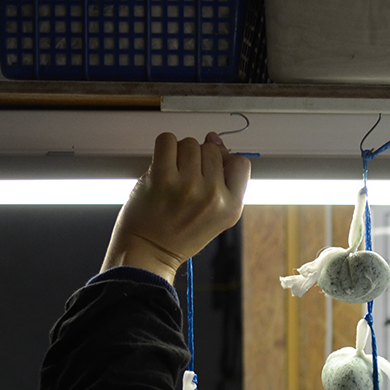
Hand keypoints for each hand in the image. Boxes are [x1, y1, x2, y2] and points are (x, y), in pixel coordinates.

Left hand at [102, 132, 250, 281]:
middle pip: (212, 150)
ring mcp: (188, 185)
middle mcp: (214, 195)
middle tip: (185, 179)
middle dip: (198, 159)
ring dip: (179, 153)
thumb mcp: (216, 215)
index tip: (210, 169)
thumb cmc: (179, 233)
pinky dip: (164, 146)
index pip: (241, 163)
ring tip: (172, 174)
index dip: (225, 161)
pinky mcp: (162, 177)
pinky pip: (168, 140)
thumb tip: (214, 138)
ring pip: (190, 143)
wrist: (149, 250)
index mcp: (232, 207)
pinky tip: (161, 164)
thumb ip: (222, 180)